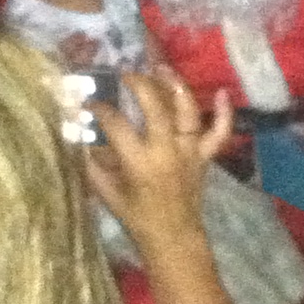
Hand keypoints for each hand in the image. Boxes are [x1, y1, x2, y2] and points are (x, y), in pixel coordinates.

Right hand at [83, 70, 230, 257]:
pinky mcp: (205, 156)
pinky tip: (223, 92)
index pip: (116, 125)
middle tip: (126, 74)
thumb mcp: (106, 191)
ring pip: (188, 112)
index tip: (90, 100)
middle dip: (140, 85)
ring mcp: (190, 151)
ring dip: (176, 86)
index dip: (100, 108)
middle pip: (156, 108)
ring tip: (162, 67)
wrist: (173, 236)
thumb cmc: (137, 216)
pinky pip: (220, 133)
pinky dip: (224, 113)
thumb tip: (78, 135)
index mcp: (139, 162)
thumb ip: (91, 163)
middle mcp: (167, 151)